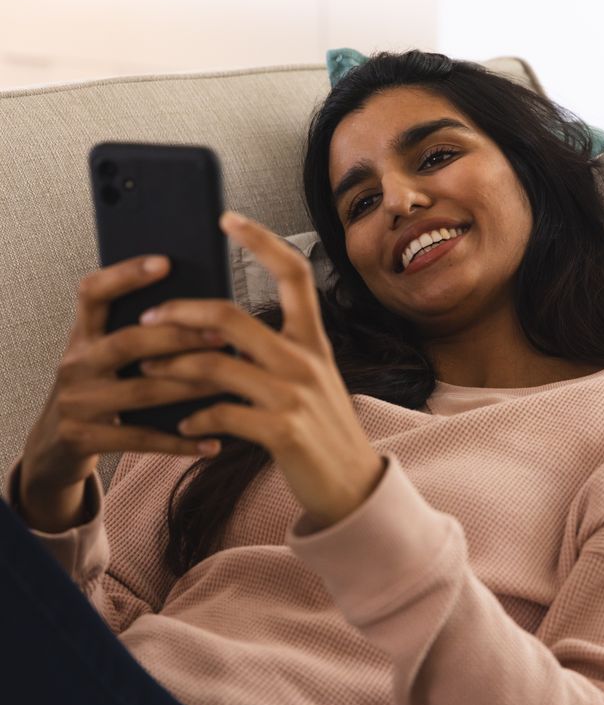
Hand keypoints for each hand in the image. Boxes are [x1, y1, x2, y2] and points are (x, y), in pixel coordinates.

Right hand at [18, 253, 231, 531]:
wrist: (54, 444)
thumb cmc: (97, 390)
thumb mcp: (102, 356)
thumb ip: (134, 334)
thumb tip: (202, 313)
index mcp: (81, 335)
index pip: (93, 293)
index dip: (126, 276)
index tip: (165, 262)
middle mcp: (75, 364)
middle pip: (128, 342)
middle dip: (178, 337)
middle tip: (221, 335)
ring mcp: (77, 402)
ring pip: (141, 392)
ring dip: (190, 387)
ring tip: (229, 384)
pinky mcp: (83, 438)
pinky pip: (141, 439)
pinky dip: (180, 442)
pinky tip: (213, 443)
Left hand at [137, 212, 386, 527]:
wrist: (353, 487)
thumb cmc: (324, 433)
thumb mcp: (314, 382)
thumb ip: (279, 353)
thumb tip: (220, 333)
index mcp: (314, 342)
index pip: (294, 274)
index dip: (261, 240)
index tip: (228, 218)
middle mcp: (305, 361)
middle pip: (230, 317)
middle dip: (179, 313)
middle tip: (148, 318)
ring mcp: (294, 396)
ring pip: (214, 365)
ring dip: (172, 368)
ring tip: (150, 373)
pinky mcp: (282, 431)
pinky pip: (221, 414)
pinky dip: (194, 418)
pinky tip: (184, 425)